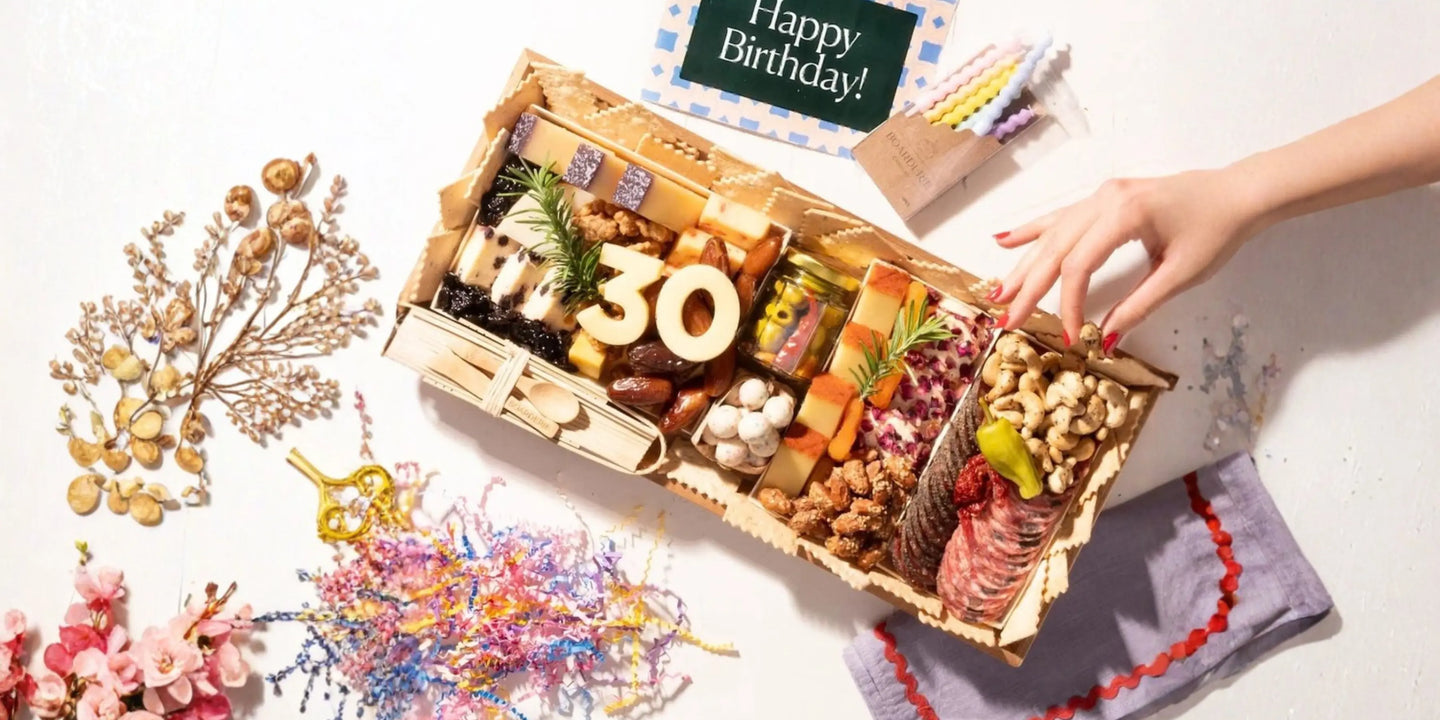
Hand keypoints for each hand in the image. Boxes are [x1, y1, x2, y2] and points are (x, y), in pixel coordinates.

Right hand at [988, 168, 1265, 352]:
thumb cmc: (1217, 230)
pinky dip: (1033, 230)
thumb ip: (1139, 306)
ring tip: (997, 292)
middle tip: (1006, 320)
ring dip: (1023, 264)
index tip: (1072, 335)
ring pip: (1051, 234)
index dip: (1069, 304)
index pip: (1079, 265)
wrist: (1238, 193)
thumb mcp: (1181, 274)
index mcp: (1124, 215)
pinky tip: (1004, 240)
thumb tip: (1104, 339)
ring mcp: (1102, 196)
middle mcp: (1105, 200)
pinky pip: (1060, 217)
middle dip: (1029, 288)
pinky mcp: (1104, 199)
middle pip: (1055, 249)